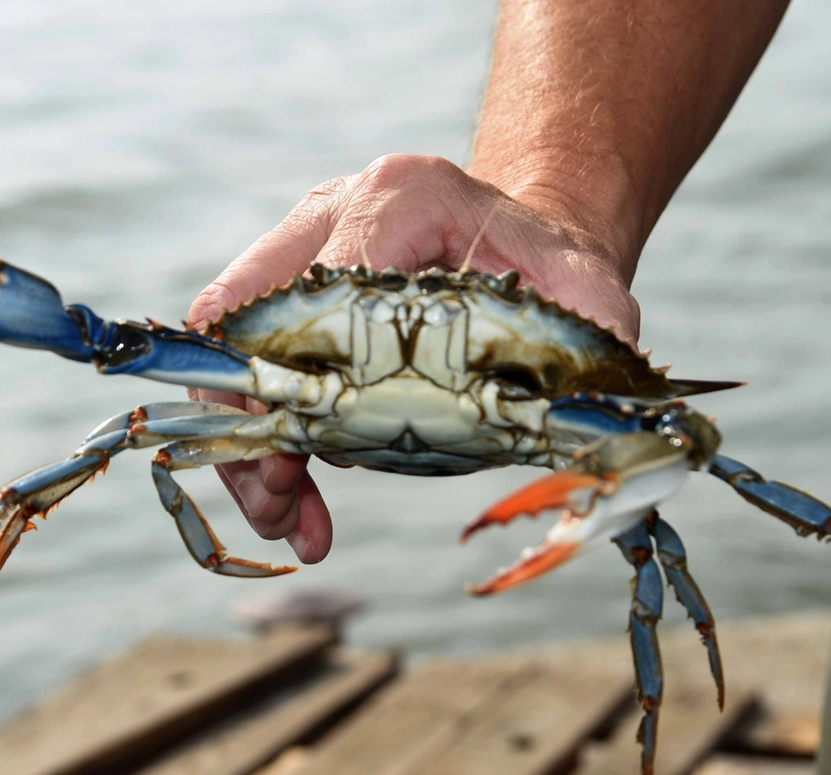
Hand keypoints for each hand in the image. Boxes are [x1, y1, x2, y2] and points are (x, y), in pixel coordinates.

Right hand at [185, 153, 641, 563]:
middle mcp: (336, 212)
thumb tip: (584, 396)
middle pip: (248, 318)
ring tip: (284, 520)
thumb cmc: (553, 264)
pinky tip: (298, 505)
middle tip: (279, 505)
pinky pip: (254, 365)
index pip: (316, 287)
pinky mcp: (296, 294)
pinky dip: (266, 437)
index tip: (307, 457)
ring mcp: (306, 249)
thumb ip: (595, 327)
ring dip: (247, 442)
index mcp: (402, 199)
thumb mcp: (589, 289)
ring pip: (235, 347)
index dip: (295, 375)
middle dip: (249, 422)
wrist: (528, 237)